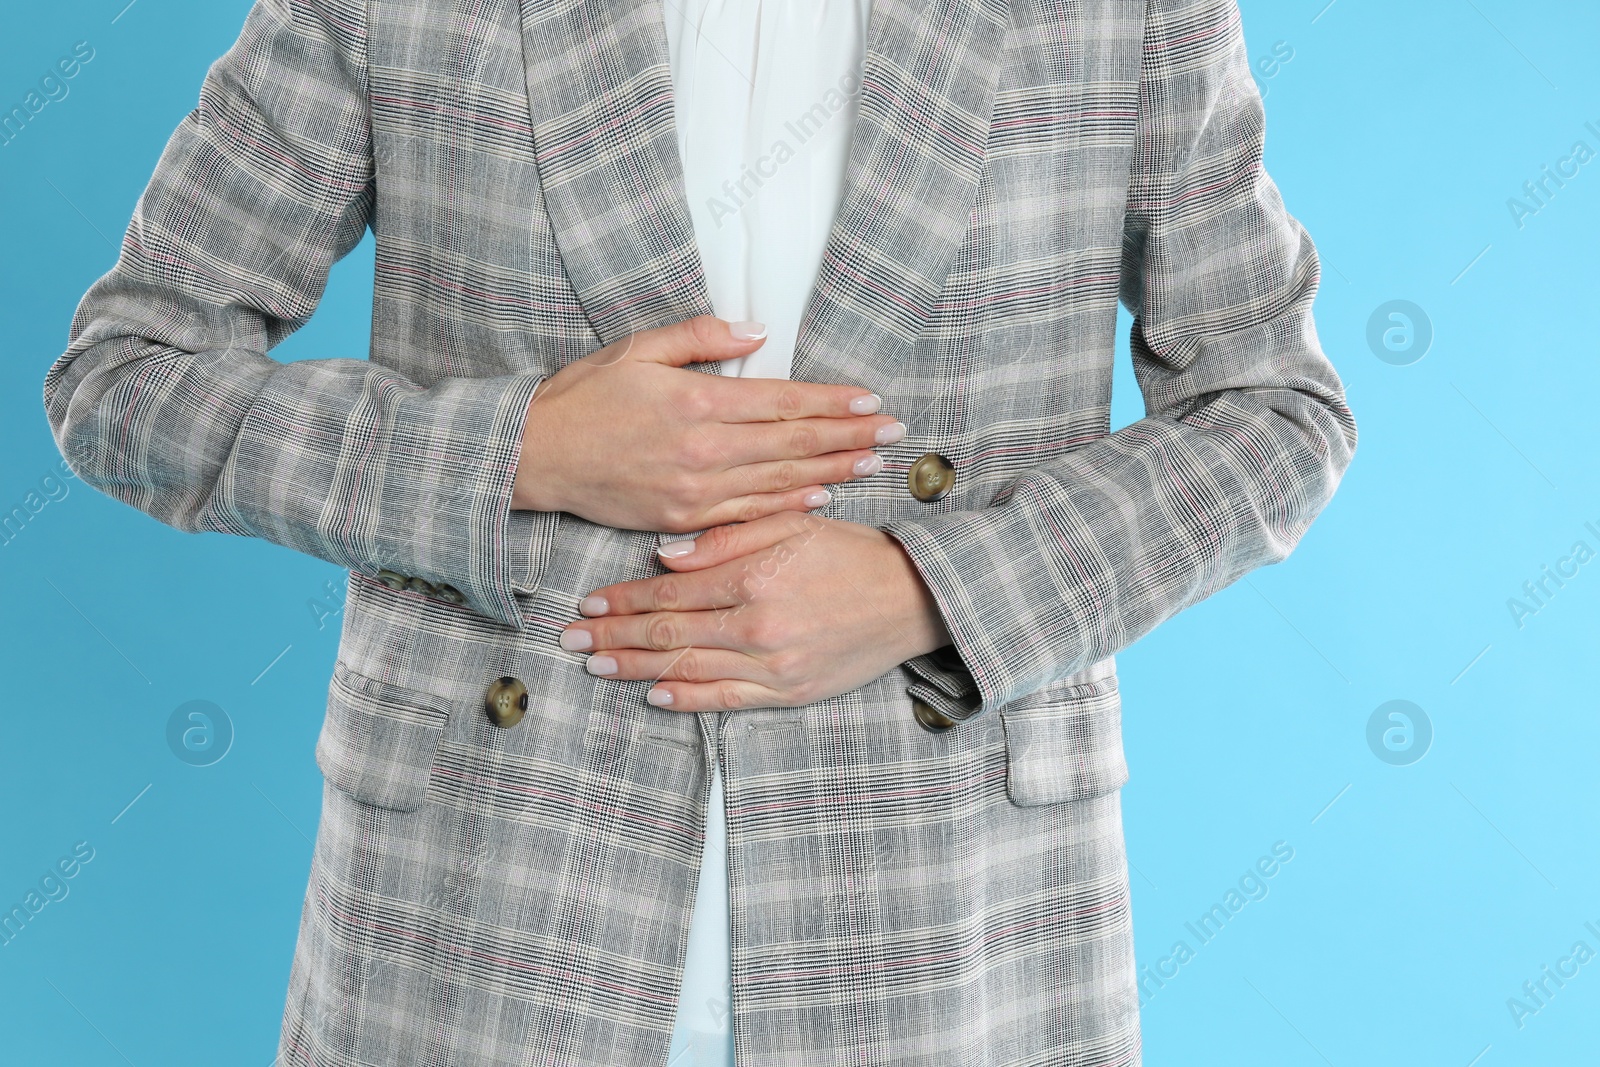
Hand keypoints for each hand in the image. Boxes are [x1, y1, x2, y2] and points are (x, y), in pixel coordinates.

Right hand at [512, 315, 904, 532]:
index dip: (832, 402)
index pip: (783, 401)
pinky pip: (750, 514)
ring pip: (780, 482)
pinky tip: (822, 496)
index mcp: (696, 403)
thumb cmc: (584, 397)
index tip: (871, 400)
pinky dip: (790, 505)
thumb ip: (700, 338)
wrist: (535, 457)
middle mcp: (703, 450)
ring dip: (833, 471)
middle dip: (850, 437)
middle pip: (794, 444)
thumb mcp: (637, 349)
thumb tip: (757, 331)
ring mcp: (695, 492)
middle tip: (894, 432)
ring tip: (874, 462)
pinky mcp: (683, 520)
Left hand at [555, 512, 953, 711]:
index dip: (624, 598)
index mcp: (755, 576)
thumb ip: (727, 538)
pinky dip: (685, 699)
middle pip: (667, 634)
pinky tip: (653, 694)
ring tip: (595, 665)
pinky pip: (725, 700)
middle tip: (570, 638)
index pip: (670, 592)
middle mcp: (758, 626)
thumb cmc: (853, 553)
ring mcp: (773, 665)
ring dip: (634, 668)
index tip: (590, 599)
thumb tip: (665, 557)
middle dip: (612, 635)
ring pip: (687, 669)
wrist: (914, 599)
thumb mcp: (793, 524)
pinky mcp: (789, 692)